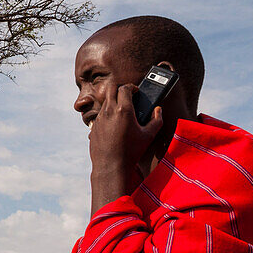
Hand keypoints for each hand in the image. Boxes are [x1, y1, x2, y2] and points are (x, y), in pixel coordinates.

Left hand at [88, 82, 162, 212]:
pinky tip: (115, 122)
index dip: (131, 87)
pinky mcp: (94, 126)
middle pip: (111, 89)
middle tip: (128, 95)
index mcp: (123, 110)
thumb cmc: (131, 151)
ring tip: (123, 109)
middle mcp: (109, 111)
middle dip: (120, 89)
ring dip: (114, 101)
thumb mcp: (148, 136)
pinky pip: (101, 114)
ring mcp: (99, 118)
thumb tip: (158, 110)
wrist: (111, 166)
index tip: (136, 90)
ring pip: (105, 101)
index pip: (125, 88)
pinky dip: (108, 113)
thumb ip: (156, 120)